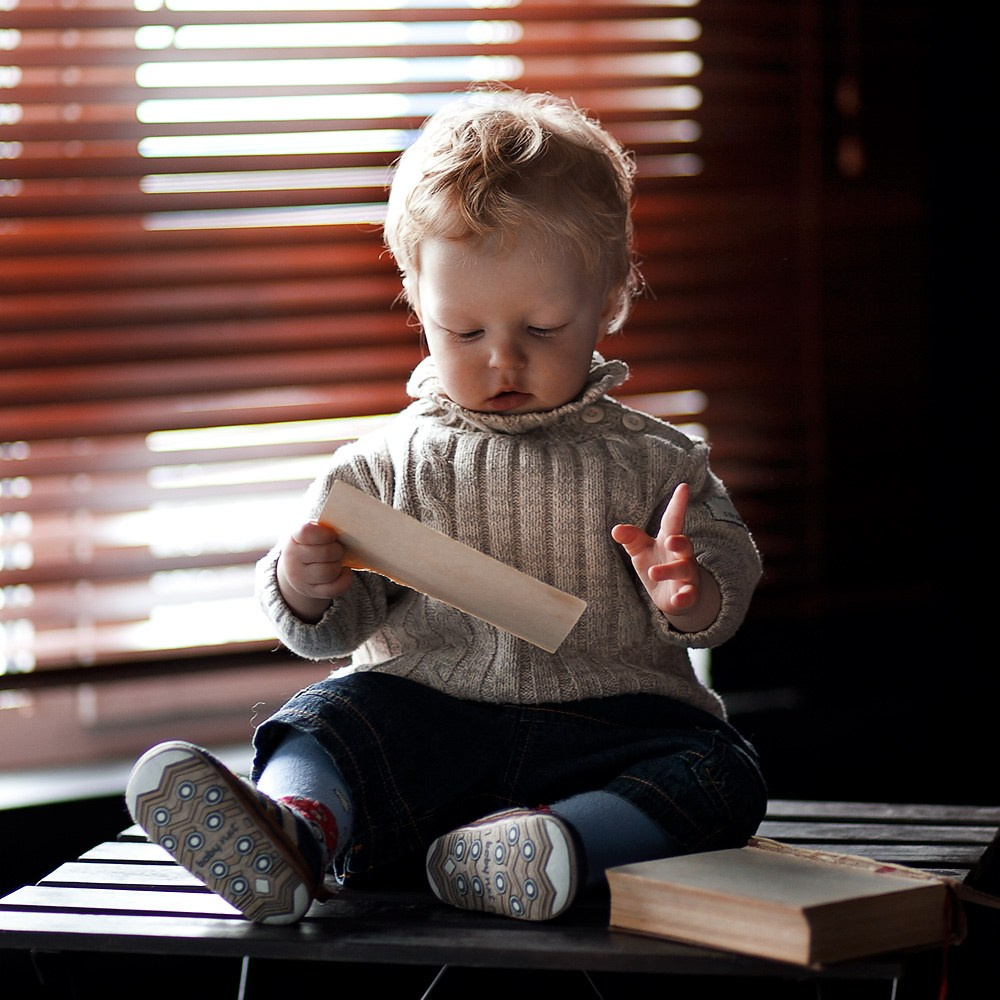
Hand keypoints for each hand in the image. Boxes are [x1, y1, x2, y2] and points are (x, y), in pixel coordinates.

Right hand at [276, 521, 353, 621]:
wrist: (296, 568)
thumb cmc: (310, 544)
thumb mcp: (310, 531)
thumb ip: (324, 527)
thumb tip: (350, 526)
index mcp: (294, 539)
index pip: (307, 533)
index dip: (325, 533)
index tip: (332, 535)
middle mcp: (293, 559)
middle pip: (325, 553)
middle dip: (337, 550)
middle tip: (337, 548)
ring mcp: (301, 578)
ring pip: (329, 572)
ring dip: (339, 565)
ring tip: (337, 560)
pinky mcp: (312, 592)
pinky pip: (334, 589)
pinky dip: (345, 579)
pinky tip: (344, 571)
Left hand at [612, 483, 719, 630]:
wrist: (675, 595)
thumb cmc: (656, 564)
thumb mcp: (641, 550)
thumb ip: (631, 538)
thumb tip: (616, 529)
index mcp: (669, 539)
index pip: (674, 519)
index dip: (678, 504)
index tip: (683, 486)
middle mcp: (682, 555)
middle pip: (684, 544)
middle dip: (680, 542)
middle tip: (670, 541)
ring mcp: (687, 575)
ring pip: (684, 569)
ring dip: (670, 570)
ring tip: (652, 572)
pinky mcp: (688, 594)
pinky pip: (689, 595)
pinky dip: (684, 597)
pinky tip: (677, 599)